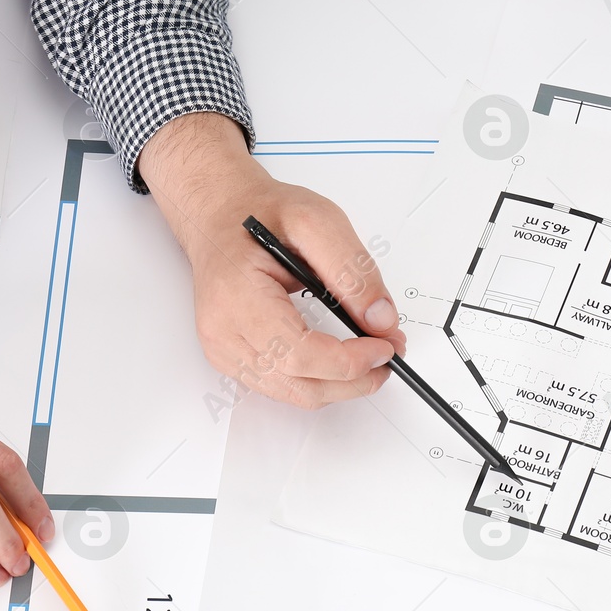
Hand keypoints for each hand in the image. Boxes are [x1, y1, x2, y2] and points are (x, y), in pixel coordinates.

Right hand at [140, 113, 406, 408]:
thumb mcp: (316, 220)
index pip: (300, 355)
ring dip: (341, 384)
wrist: (221, 217)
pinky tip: (338, 357)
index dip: (350, 361)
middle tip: (389, 353)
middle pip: (301, 387)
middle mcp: (223, 333)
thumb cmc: (261, 215)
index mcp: (237, 298)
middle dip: (355, 379)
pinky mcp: (230, 359)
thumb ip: (352, 270)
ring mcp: (223, 351)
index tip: (386, 346)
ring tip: (369, 356)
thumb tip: (380, 319)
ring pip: (295, 395)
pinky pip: (284, 388)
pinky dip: (319, 380)